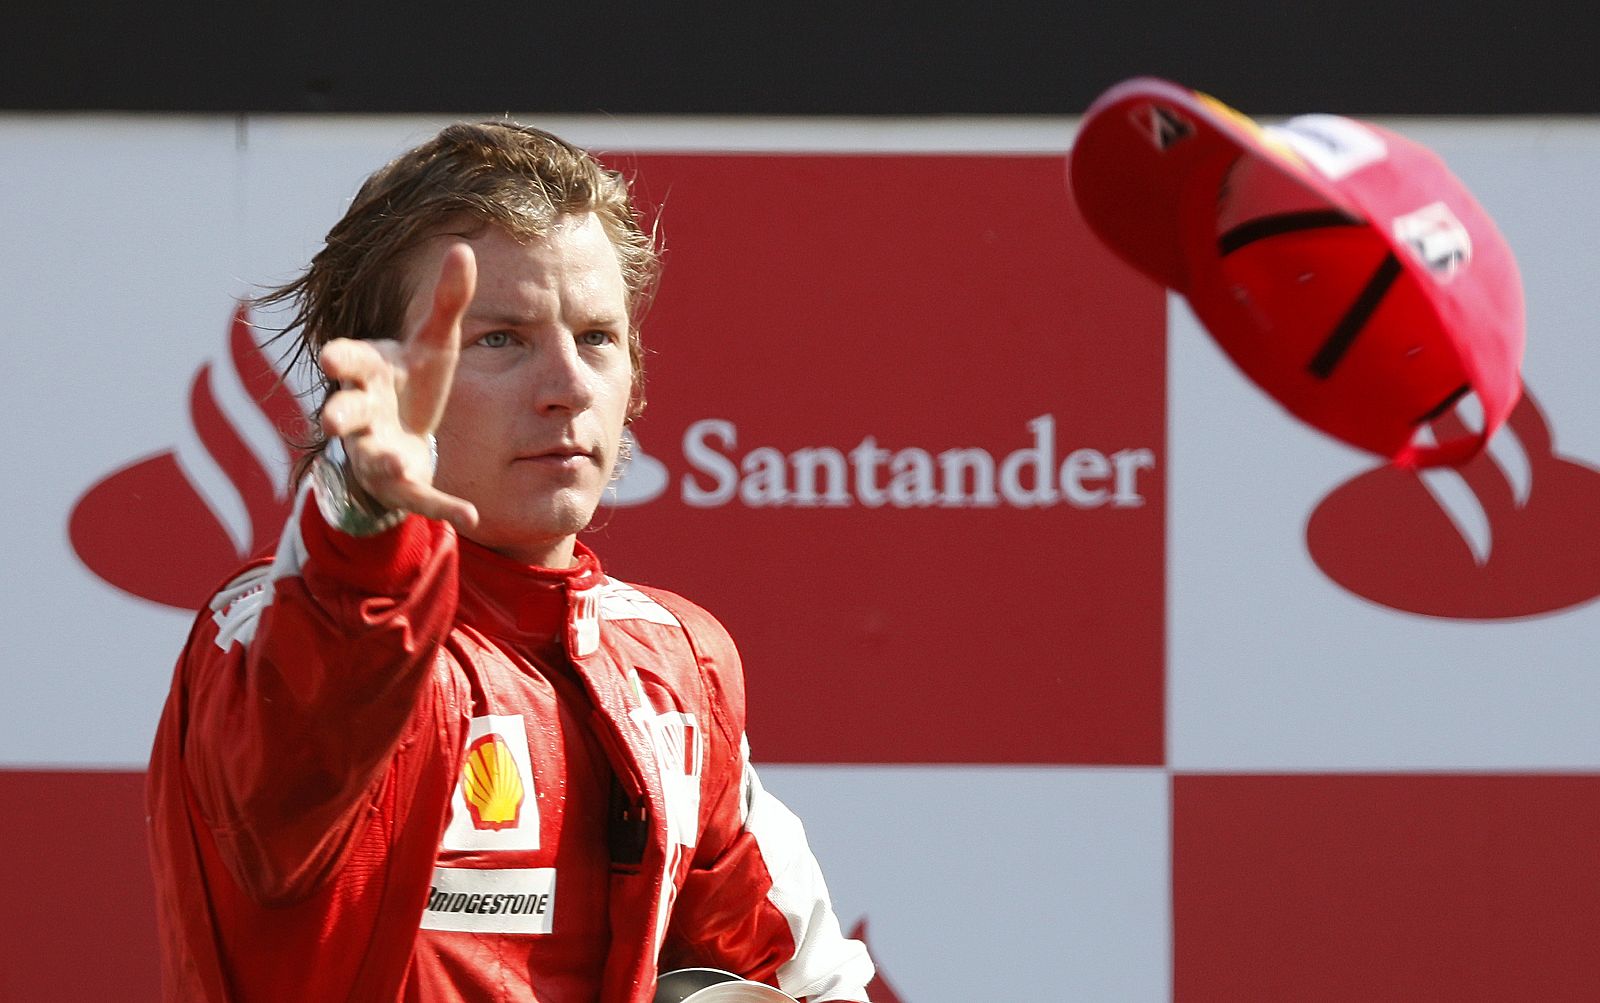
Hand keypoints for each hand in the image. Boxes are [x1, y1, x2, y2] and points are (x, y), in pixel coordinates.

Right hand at [317, 243, 479, 532]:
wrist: (404, 437)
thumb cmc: (411, 382)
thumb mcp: (432, 342)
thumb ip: (447, 302)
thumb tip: (463, 248)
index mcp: (369, 374)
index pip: (349, 362)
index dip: (341, 359)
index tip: (331, 355)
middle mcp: (364, 415)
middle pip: (346, 414)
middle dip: (339, 416)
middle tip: (330, 420)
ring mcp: (377, 452)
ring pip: (375, 459)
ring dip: (384, 463)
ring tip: (397, 465)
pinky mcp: (402, 485)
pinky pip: (422, 497)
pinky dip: (443, 507)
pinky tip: (470, 516)